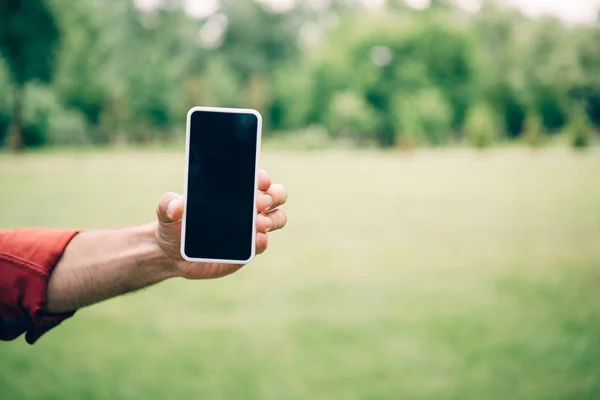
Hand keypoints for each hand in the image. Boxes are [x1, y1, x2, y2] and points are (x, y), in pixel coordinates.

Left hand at [155, 169, 287, 279]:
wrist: (172, 255)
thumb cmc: (174, 225)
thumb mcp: (165, 212)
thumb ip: (168, 205)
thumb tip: (178, 205)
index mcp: (234, 190)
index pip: (257, 178)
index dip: (262, 176)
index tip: (260, 179)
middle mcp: (248, 206)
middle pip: (276, 195)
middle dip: (273, 196)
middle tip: (260, 201)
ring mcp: (251, 229)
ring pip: (277, 218)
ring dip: (274, 218)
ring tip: (260, 223)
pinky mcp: (248, 250)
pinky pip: (262, 244)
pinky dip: (263, 241)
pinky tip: (257, 239)